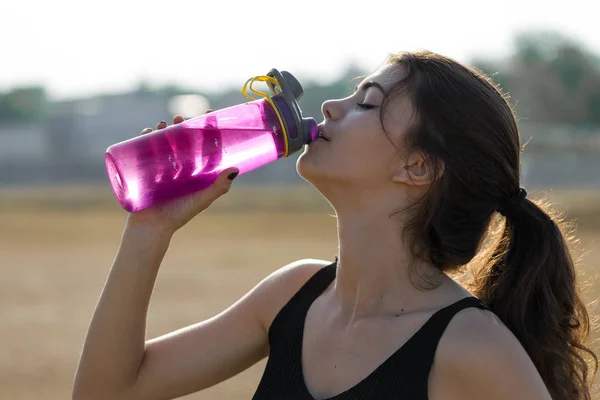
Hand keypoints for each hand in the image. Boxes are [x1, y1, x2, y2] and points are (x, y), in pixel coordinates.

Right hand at [126, 114, 238, 236]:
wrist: (152, 228)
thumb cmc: (180, 215)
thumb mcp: (202, 199)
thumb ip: (219, 187)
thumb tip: (235, 169)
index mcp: (196, 172)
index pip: (203, 147)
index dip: (206, 131)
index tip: (208, 115)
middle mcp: (181, 169)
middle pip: (183, 141)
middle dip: (181, 127)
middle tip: (179, 118)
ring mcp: (163, 169)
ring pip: (165, 144)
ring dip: (164, 131)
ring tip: (164, 124)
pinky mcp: (147, 172)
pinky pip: (146, 152)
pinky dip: (146, 140)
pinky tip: (147, 132)